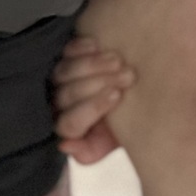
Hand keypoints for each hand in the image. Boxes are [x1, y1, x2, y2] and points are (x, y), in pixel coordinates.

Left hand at [51, 34, 134, 165]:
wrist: (136, 93)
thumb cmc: (127, 121)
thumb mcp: (116, 140)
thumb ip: (92, 150)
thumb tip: (64, 145)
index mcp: (70, 129)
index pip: (70, 124)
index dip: (92, 108)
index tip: (118, 95)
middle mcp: (59, 104)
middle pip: (68, 94)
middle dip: (100, 83)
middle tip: (128, 74)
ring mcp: (59, 79)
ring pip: (64, 72)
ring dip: (93, 65)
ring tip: (118, 60)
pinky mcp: (64, 55)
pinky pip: (65, 51)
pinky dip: (81, 47)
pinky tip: (98, 45)